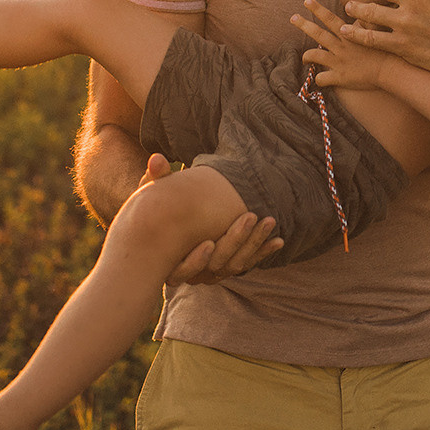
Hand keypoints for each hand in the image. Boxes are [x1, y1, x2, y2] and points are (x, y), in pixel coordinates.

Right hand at [137, 154, 282, 282]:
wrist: (161, 234)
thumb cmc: (154, 215)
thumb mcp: (151, 197)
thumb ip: (156, 179)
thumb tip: (156, 157)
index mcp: (170, 259)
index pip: (183, 269)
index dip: (197, 260)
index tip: (209, 243)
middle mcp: (192, 272)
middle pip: (216, 264)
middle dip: (235, 241)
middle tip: (251, 216)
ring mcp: (211, 271)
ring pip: (235, 264)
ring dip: (254, 243)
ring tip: (269, 221)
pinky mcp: (227, 266)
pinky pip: (247, 262)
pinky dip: (262, 252)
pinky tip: (278, 240)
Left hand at [291, 0, 392, 89]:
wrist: (390, 69)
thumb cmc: (387, 49)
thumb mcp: (376, 30)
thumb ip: (366, 19)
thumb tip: (362, 8)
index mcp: (349, 34)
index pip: (330, 18)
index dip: (317, 9)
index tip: (306, 1)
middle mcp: (341, 46)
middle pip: (318, 34)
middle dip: (304, 25)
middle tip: (292, 18)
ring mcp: (338, 61)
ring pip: (315, 56)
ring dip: (306, 56)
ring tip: (303, 57)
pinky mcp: (340, 77)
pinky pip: (322, 78)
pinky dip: (318, 79)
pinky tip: (318, 80)